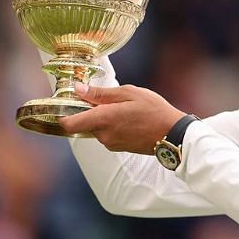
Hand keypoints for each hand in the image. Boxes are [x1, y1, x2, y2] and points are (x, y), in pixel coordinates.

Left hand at [58, 83, 185, 154]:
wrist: (173, 134)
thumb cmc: (154, 111)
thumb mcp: (130, 93)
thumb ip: (101, 93)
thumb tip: (79, 90)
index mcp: (102, 119)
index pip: (68, 124)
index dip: (65, 115)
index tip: (72, 105)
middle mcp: (103, 135)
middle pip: (85, 124)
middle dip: (93, 113)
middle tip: (112, 102)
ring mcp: (111, 143)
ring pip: (98, 129)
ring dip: (106, 120)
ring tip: (127, 111)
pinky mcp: (119, 148)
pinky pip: (109, 135)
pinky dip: (115, 127)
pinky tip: (132, 121)